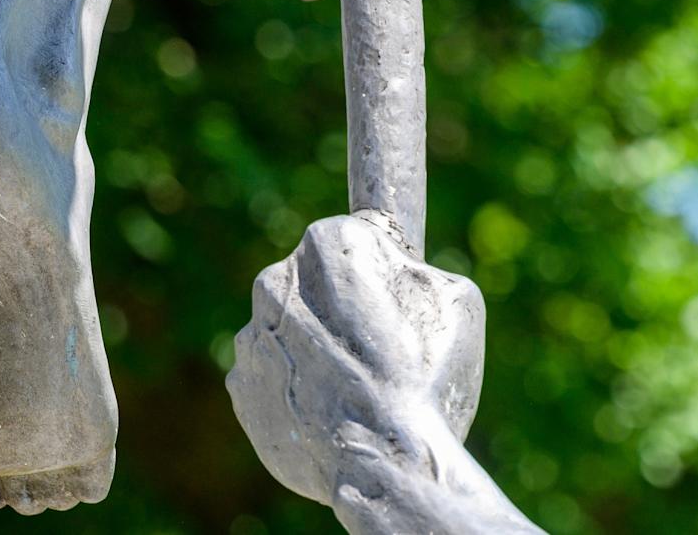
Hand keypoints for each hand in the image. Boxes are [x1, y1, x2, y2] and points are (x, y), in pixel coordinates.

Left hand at [227, 215, 541, 533]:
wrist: (383, 460)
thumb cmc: (425, 374)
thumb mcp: (456, 298)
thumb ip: (414, 271)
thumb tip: (394, 273)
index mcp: (329, 243)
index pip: (353, 238)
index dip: (379, 269)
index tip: (391, 295)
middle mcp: (275, 281)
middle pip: (317, 284)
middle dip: (345, 308)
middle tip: (385, 348)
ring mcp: (252, 338)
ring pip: (293, 333)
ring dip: (320, 351)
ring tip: (362, 390)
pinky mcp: (241, 389)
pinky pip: (275, 378)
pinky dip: (300, 390)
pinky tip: (335, 413)